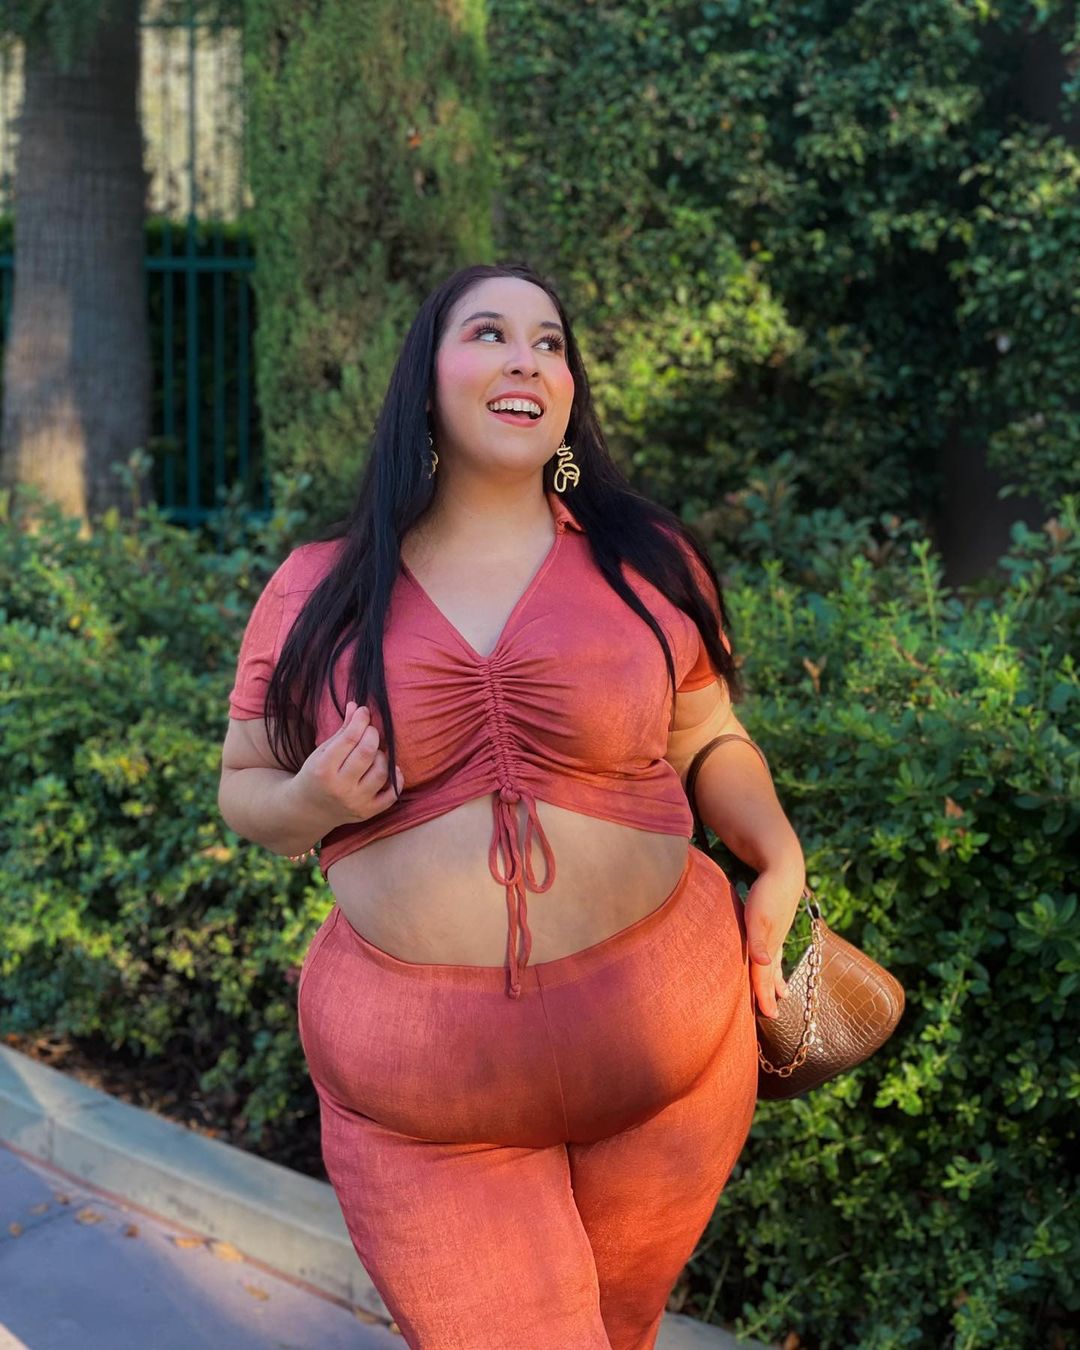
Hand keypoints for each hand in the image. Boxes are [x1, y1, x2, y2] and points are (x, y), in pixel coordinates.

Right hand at [292, 700, 404, 827]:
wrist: (309, 810)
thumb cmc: (316, 774)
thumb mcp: (322, 752)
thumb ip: (342, 731)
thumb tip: (357, 706)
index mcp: (323, 768)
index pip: (349, 738)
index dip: (360, 720)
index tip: (364, 712)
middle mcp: (340, 787)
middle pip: (367, 752)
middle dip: (372, 735)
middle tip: (370, 731)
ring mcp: (355, 801)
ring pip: (381, 771)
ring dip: (382, 756)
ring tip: (374, 752)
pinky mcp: (368, 812)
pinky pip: (392, 795)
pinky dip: (396, 779)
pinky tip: (390, 769)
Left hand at [742, 861, 805, 1019]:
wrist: (784, 869)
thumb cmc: (767, 892)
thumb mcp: (757, 916)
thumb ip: (758, 941)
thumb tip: (764, 964)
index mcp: (767, 944)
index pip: (763, 976)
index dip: (764, 996)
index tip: (769, 1015)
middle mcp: (773, 942)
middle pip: (770, 973)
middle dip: (770, 993)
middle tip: (774, 1014)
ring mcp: (776, 932)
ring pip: (774, 962)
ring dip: (775, 978)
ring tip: (781, 992)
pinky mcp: (775, 922)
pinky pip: (774, 948)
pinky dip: (774, 960)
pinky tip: (773, 959)